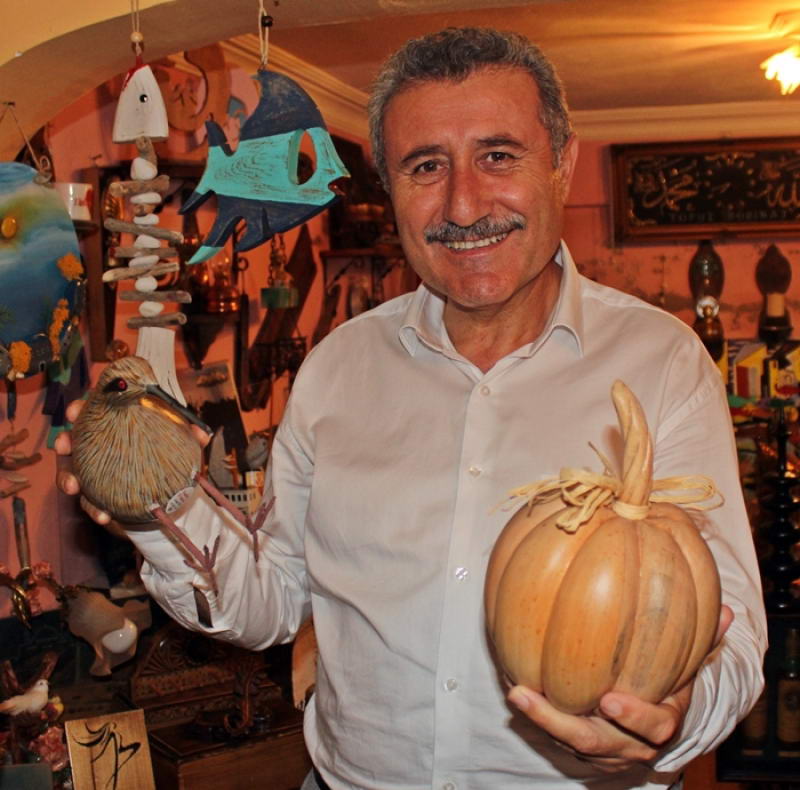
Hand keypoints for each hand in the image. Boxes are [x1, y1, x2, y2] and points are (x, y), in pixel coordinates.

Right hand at [55, 399, 210, 531]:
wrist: (168, 493)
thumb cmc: (169, 455)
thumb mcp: (182, 444)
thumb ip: (191, 437)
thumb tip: (201, 435)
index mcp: (116, 425)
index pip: (93, 411)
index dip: (80, 408)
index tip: (76, 412)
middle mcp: (100, 446)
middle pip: (73, 440)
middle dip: (65, 440)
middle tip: (65, 445)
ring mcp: (96, 472)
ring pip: (73, 473)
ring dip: (68, 479)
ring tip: (73, 486)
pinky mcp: (99, 496)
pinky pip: (90, 502)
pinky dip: (94, 509)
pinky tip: (103, 515)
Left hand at [507, 604, 733, 772]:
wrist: (658, 727)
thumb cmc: (671, 686)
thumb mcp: (690, 666)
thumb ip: (704, 641)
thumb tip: (726, 612)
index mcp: (661, 724)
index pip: (652, 726)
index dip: (633, 715)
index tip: (610, 698)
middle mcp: (630, 744)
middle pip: (594, 742)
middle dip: (558, 722)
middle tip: (527, 695)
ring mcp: (603, 750)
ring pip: (568, 741)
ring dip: (539, 719)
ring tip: (515, 691)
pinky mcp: (581, 748)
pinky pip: (556, 735)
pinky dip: (536, 715)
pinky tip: (516, 684)